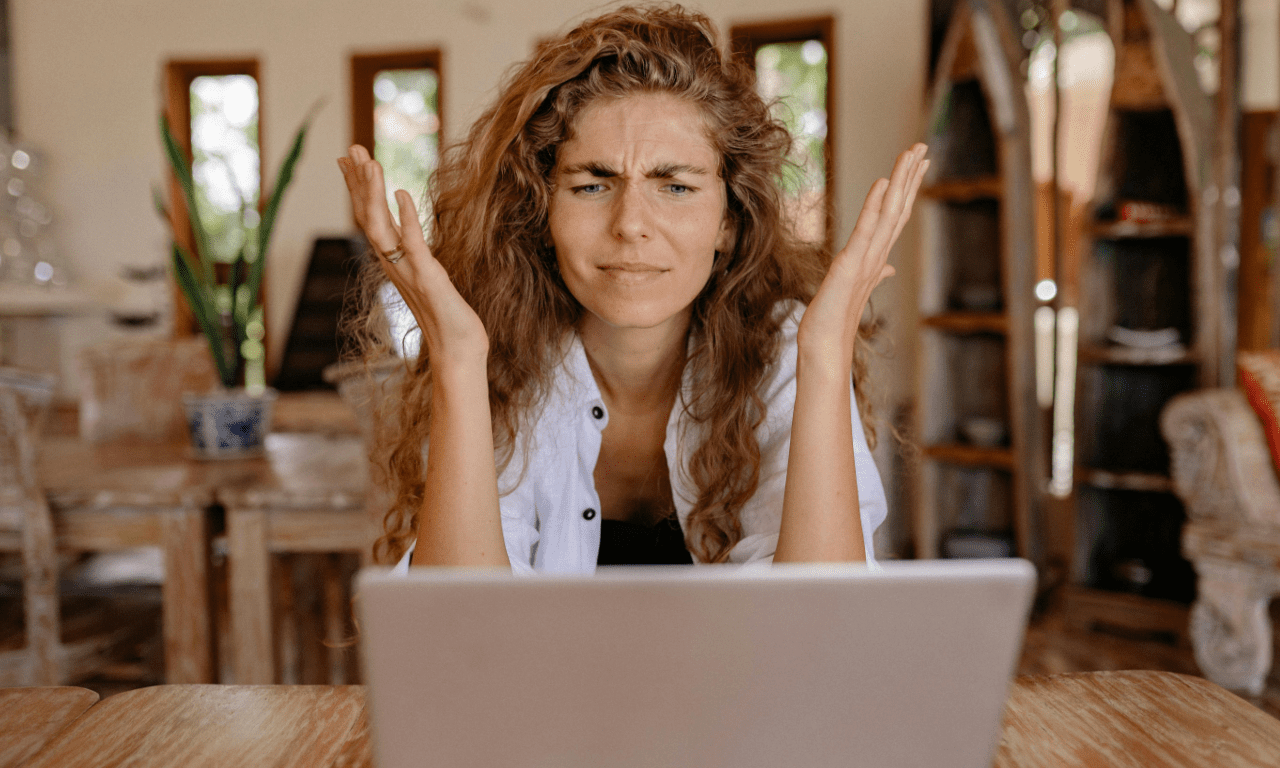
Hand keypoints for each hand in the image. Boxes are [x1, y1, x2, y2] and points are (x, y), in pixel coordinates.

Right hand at [337, 145, 487, 363]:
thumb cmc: (448, 319)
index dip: (359, 189)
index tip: (349, 160)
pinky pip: (412, 242)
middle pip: (367, 216)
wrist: (457, 351)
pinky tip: (402, 192)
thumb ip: (417, 258)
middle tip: (350, 148)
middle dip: (358, 181)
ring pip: (380, 226)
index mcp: (395, 262)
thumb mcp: (429, 279)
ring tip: (368, 161)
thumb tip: (411, 238)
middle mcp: (394, 265)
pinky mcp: (428, 277)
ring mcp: (408, 271)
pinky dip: (406, 216)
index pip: (371, 219)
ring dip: (372, 193)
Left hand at [797, 143, 927, 375]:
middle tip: (922, 147)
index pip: (896, 216)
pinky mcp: (852, 264)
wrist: (824, 343)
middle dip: (910, 176)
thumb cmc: (835, 318)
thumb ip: (875, 273)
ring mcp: (867, 259)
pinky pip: (866, 229)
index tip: (918, 164)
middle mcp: (877, 255)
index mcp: (877, 256)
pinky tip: (883, 183)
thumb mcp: (854, 287)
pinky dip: (874, 205)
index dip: (908, 189)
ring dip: (901, 181)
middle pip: (899, 208)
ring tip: (910, 154)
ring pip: (890, 213)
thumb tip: (889, 268)